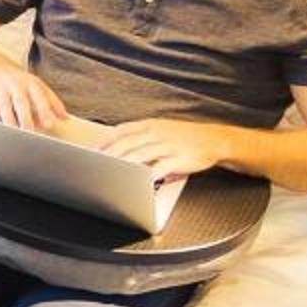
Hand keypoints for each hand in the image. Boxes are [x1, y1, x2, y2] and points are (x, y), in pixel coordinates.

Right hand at [0, 66, 67, 132]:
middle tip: (31, 134)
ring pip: (4, 107)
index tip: (50, 125)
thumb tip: (65, 118)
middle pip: (21, 102)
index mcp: (31, 83)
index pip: (40, 97)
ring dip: (9, 122)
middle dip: (26, 119)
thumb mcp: (38, 87)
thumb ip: (53, 102)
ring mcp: (0, 89)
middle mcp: (15, 85)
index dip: (45, 110)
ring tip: (13, 136)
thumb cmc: (21, 82)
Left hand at [104, 118, 233, 181]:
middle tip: (94, 165)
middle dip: (109, 155)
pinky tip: (136, 182)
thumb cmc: (185, 137)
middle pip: (127, 143)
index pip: (122, 130)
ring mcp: (168, 146)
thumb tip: (118, 142)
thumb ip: (141, 134)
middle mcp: (157, 133)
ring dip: (122, 164)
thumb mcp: (162, 128)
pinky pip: (159, 168)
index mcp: (151, 124)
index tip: (92, 150)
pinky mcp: (178, 159)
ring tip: (108, 173)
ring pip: (140, 155)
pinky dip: (146, 175)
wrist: (214, 140)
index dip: (106, 140)